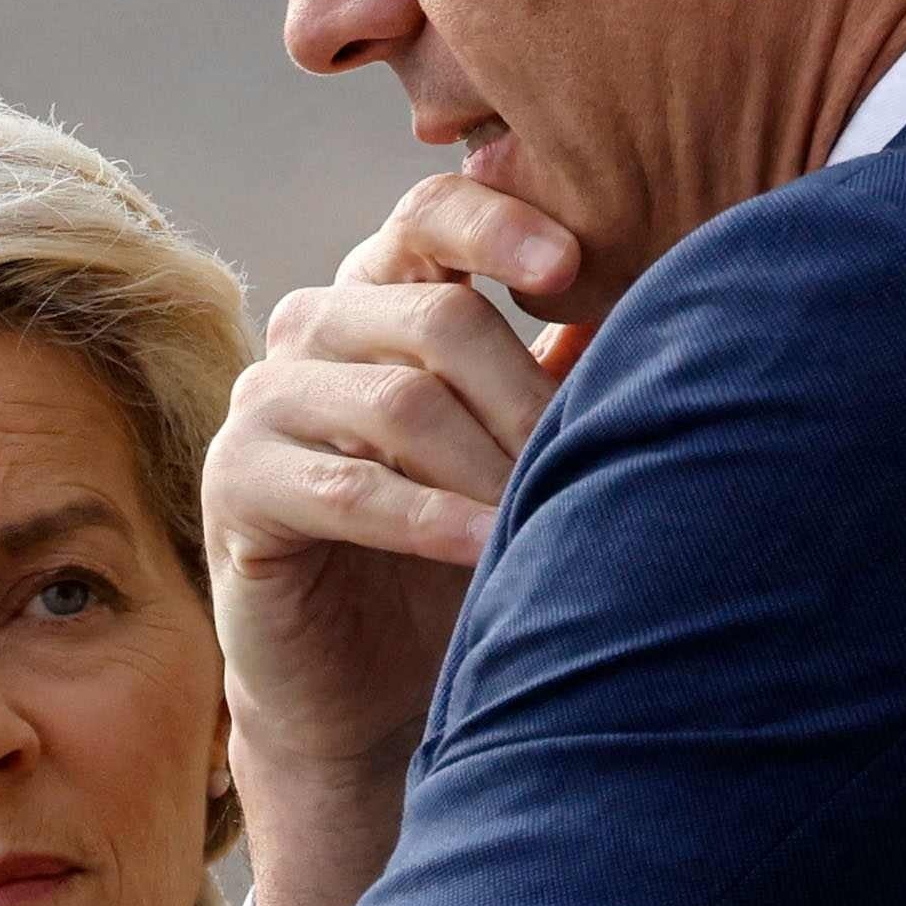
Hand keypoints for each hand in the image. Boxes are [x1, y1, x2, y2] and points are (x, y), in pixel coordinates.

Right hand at [209, 170, 583, 905]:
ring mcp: (264, 402)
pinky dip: (427, 518)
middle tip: (599, 460)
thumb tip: (670, 301)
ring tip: (548, 515)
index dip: (498, 226)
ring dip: (489, 464)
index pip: (430, 216)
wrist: (367, 688)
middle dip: (526, 397)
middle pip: (433, 318)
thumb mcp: (522, 454)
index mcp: (385, 295)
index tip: (573, 265)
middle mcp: (315, 329)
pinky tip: (486, 546)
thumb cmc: (460, 552)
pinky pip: (343, 486)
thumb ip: (563, 375)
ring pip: (395, 400)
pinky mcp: (235, 485)